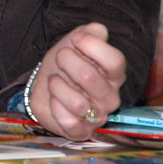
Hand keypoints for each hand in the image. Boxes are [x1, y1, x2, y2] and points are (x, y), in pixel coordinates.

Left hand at [27, 23, 124, 140]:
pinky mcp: (80, 132)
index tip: (75, 39)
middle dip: (66, 61)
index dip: (92, 45)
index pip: (115, 61)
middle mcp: (110, 97)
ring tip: (55, 81)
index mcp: (114, 74)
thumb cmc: (66, 63)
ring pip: (77, 103)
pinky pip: (69, 122)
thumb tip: (97, 31)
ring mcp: (96, 117)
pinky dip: (55, 108)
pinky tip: (54, 100)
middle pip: (89, 76)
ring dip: (57, 85)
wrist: (46, 85)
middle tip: (60, 58)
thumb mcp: (76, 41)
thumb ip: (90, 32)